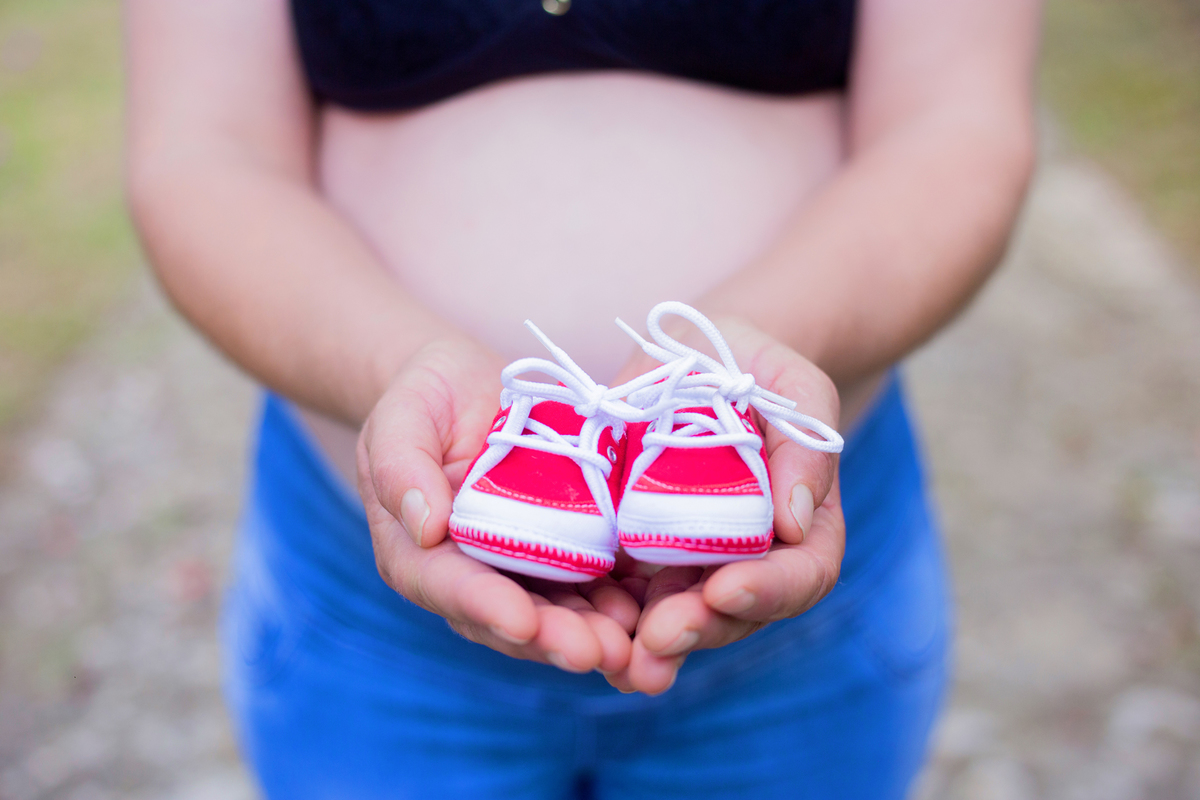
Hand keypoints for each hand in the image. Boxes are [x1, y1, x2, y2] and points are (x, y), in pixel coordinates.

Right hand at [356, 336, 640, 673]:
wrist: (471, 385)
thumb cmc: (424, 398)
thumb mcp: (400, 417)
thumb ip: (400, 467)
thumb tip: (426, 528)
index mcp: (418, 554)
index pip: (450, 587)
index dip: (487, 607)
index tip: (524, 623)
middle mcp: (471, 574)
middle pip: (511, 617)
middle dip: (554, 638)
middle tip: (597, 653)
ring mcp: (521, 567)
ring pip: (557, 611)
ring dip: (594, 632)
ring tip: (631, 646)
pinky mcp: (566, 551)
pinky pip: (593, 583)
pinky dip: (622, 600)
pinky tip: (652, 608)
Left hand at [602, 317, 843, 693]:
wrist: (694, 357)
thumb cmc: (755, 365)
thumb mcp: (792, 385)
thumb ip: (807, 445)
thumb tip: (792, 522)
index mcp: (802, 526)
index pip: (802, 575)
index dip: (768, 591)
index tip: (724, 590)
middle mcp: (751, 558)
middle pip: (736, 612)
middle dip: (700, 628)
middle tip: (659, 637)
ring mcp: (693, 563)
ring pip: (680, 617)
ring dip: (652, 642)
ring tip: (622, 660)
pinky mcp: (639, 554)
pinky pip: (628, 595)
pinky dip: (610, 618)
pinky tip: (587, 631)